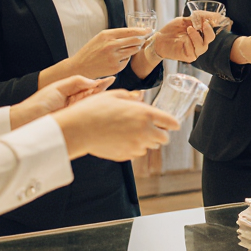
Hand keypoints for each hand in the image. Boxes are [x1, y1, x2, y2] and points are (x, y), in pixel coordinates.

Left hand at [9, 75, 113, 129]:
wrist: (28, 119)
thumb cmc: (39, 103)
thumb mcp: (59, 87)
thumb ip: (76, 81)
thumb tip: (94, 81)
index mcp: (71, 92)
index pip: (89, 86)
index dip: (100, 83)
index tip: (111, 78)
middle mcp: (75, 102)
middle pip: (94, 95)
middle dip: (105, 89)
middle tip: (114, 82)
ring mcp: (76, 111)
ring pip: (94, 103)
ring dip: (103, 97)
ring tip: (114, 91)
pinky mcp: (76, 120)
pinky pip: (89, 112)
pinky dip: (97, 107)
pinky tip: (105, 102)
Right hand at [52, 89, 180, 161]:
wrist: (78, 129)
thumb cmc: (94, 109)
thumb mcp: (115, 95)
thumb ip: (132, 98)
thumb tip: (140, 99)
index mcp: (145, 114)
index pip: (171, 122)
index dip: (173, 123)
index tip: (172, 123)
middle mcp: (144, 132)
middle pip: (164, 138)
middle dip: (160, 133)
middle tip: (150, 127)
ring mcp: (136, 146)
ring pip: (150, 146)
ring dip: (147, 140)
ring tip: (131, 131)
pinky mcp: (126, 155)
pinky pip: (137, 152)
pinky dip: (134, 146)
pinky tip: (121, 139)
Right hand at [67, 27, 148, 77]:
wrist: (81, 67)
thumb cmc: (91, 51)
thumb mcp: (100, 38)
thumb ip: (115, 34)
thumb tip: (133, 32)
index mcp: (107, 35)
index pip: (130, 31)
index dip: (141, 30)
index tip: (149, 30)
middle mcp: (111, 45)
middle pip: (135, 40)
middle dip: (142, 39)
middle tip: (145, 38)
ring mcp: (114, 57)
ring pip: (133, 50)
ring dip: (135, 48)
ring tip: (129, 48)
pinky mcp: (116, 67)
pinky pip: (127, 60)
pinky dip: (125, 58)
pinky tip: (117, 58)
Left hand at [150, 16, 216, 62]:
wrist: (159, 39)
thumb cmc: (172, 30)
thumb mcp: (185, 21)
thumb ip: (197, 18)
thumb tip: (211, 14)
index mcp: (200, 34)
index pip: (211, 28)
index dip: (214, 23)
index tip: (216, 16)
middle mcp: (199, 42)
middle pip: (210, 38)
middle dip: (209, 30)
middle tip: (204, 24)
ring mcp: (194, 50)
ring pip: (202, 46)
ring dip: (197, 36)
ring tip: (189, 29)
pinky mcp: (188, 57)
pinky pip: (193, 52)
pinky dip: (190, 44)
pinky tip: (184, 39)